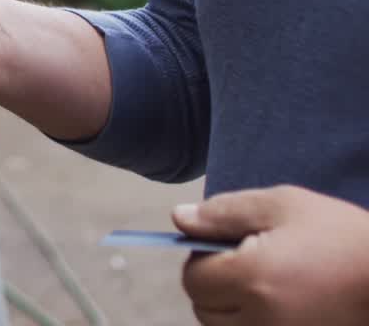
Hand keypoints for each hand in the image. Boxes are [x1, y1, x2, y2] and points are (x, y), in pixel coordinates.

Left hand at [175, 185, 368, 324]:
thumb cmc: (340, 235)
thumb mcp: (282, 205)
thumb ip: (223, 212)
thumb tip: (179, 218)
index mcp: (252, 278)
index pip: (193, 279)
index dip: (201, 259)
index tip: (226, 246)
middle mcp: (260, 318)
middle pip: (203, 309)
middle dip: (213, 284)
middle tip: (246, 262)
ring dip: (230, 307)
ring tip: (264, 282)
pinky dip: (251, 321)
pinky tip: (277, 301)